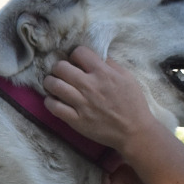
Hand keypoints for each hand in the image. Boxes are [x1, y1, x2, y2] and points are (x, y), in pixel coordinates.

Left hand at [44, 47, 166, 150]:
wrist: (134, 131)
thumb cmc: (132, 103)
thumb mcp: (127, 77)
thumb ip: (110, 64)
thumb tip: (95, 55)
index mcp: (103, 73)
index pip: (79, 52)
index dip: (75, 55)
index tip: (76, 62)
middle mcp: (90, 86)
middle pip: (61, 67)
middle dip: (58, 67)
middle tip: (61, 72)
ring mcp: (82, 104)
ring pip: (54, 85)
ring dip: (50, 82)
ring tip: (52, 83)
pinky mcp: (76, 120)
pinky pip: (54, 107)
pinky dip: (49, 102)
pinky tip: (53, 100)